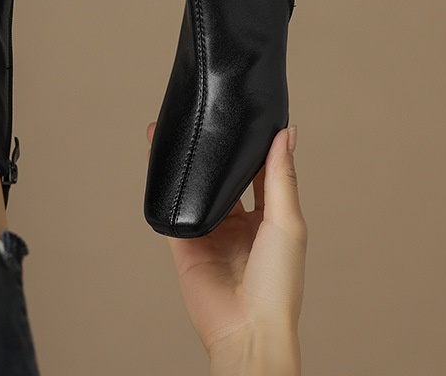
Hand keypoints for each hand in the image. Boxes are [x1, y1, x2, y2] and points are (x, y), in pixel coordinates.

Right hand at [147, 124, 305, 375]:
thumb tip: (288, 133)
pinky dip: (164, 186)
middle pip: (222, 178)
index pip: (259, 173)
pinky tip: (158, 162)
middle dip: (212, 151)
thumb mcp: (286, 222)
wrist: (247, 329)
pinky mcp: (185, 242)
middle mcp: (238, 223)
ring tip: (172, 132)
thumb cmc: (278, 285)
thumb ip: (281, 177)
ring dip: (185, 162)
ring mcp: (210, 232)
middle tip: (201, 120)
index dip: (252, 147)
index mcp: (269, 218)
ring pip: (195, 188)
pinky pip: (173, 208)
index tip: (245, 117)